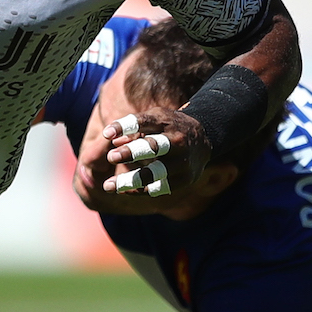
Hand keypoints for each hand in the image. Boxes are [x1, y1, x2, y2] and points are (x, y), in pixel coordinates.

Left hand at [79, 108, 211, 207]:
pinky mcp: (184, 179)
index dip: (124, 127)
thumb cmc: (169, 127)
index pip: (143, 121)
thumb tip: (110, 139)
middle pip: (153, 147)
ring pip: (155, 173)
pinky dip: (139, 190)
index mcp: (166, 122)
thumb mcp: (154, 120)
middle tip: (111, 157)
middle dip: (131, 152)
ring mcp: (181, 161)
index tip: (106, 134)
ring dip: (130, 179)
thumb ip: (133, 129)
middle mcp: (176, 141)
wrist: (204, 139)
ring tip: (108, 186)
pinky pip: (159, 188)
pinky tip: (123, 191)